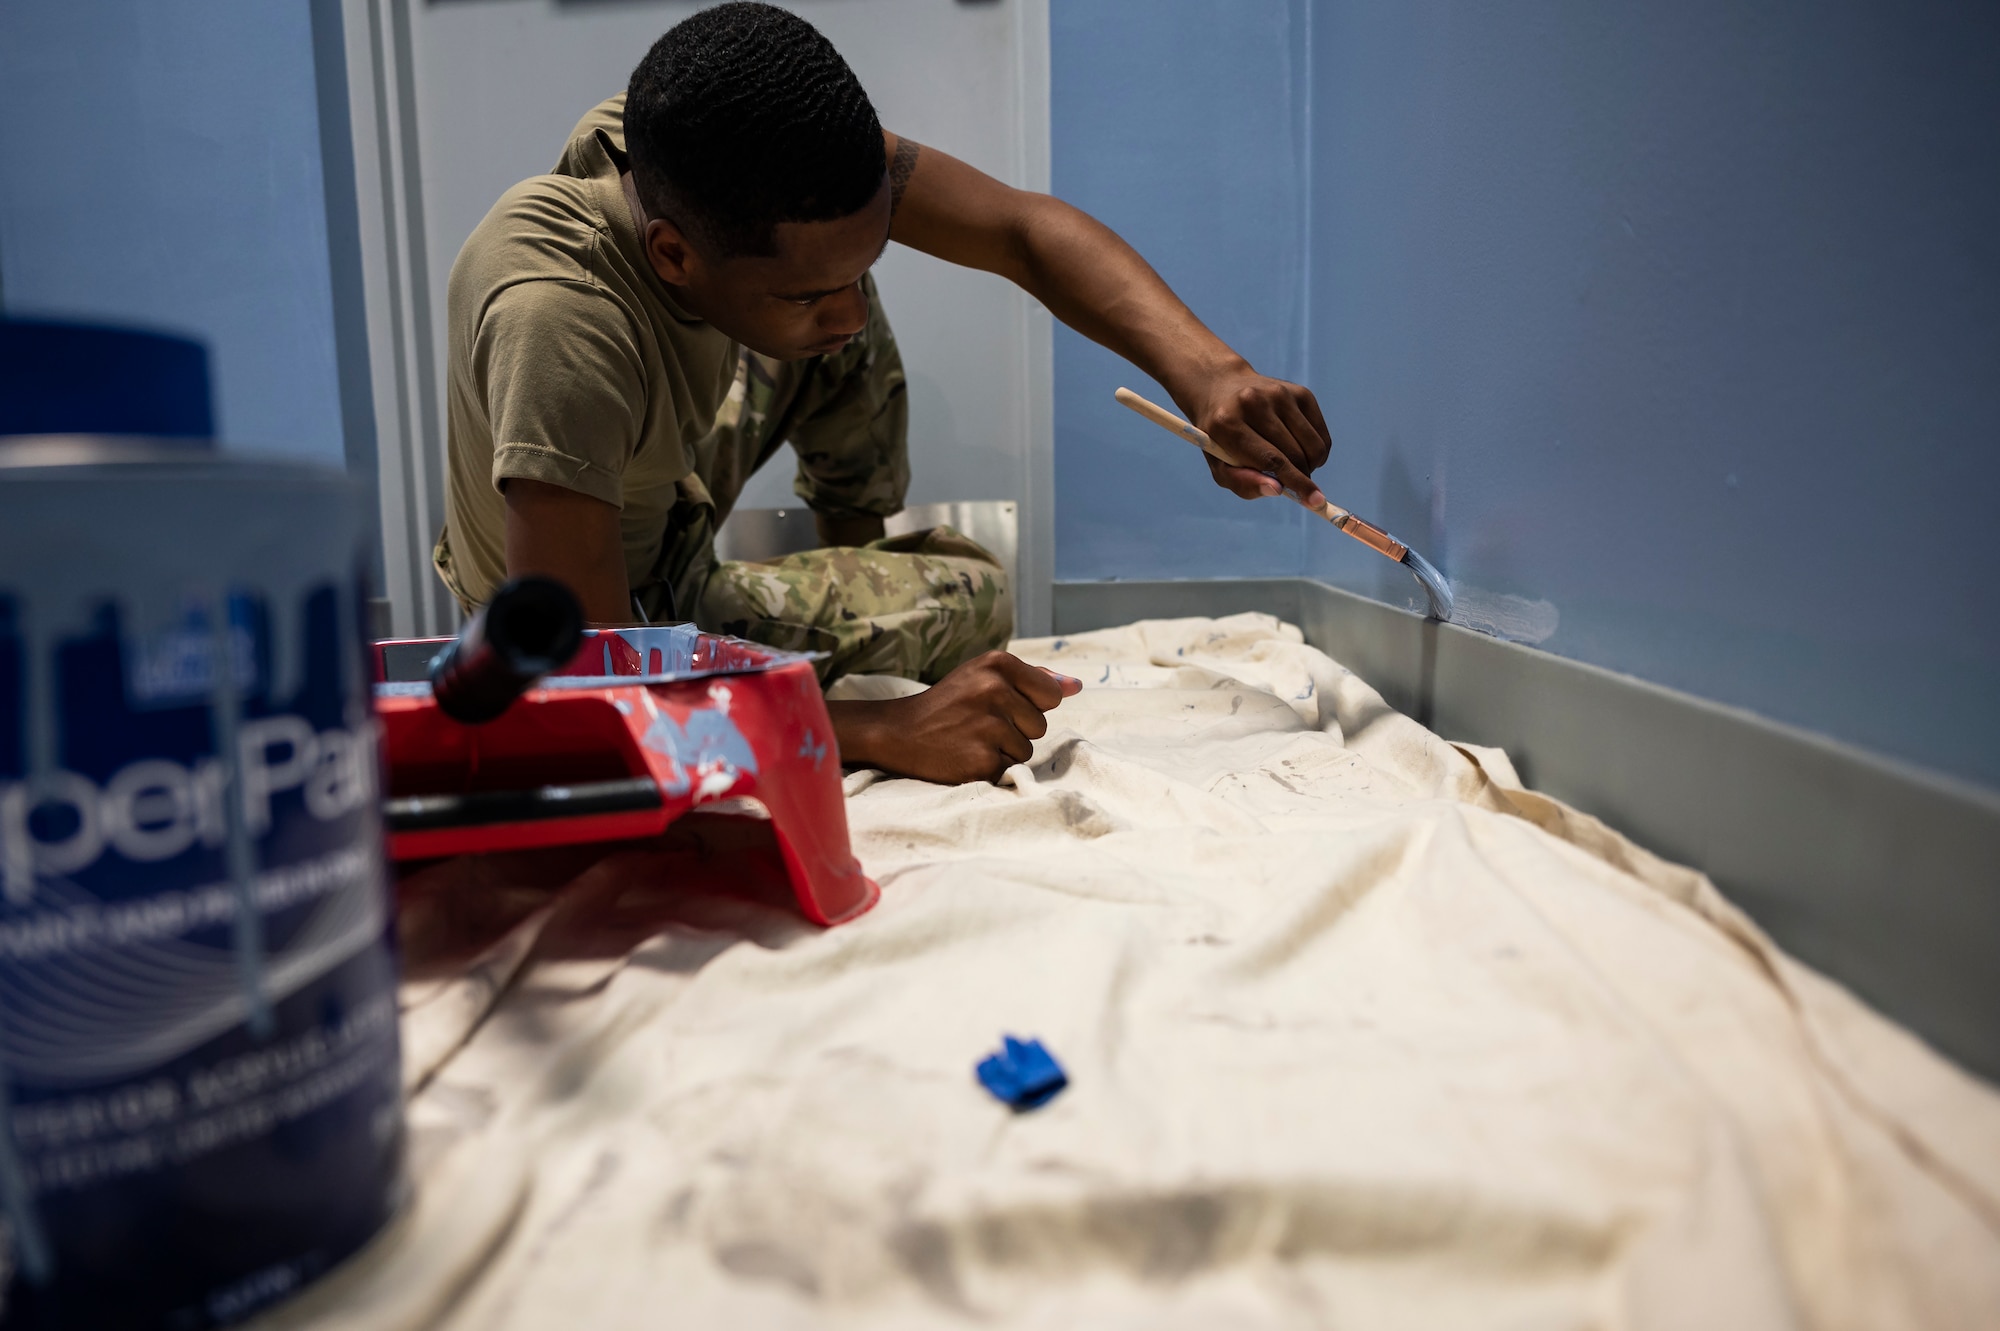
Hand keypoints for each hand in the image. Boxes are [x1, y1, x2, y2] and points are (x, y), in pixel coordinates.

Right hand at [828, 651, 1082, 783]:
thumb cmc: (948, 703)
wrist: (899, 732)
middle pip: (1040, 726)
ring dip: (1004, 751)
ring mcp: (988, 726)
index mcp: (998, 663)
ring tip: (971, 739)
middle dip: (1016, 730)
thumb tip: (1075, 686)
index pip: (1051, 695)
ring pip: (1026, 750)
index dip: (1030, 706)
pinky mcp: (982, 760)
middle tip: (978, 724)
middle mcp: (994, 690)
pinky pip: (1009, 770)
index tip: (999, 706)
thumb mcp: (984, 676)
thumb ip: (1032, 679)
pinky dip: (991, 768)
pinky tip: (965, 756)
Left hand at [1182, 368, 1331, 507]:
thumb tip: (1277, 490)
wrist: (1222, 390)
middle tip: (1293, 482)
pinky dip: (1316, 451)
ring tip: (1293, 465)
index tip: (1314, 502)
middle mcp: (1255, 402)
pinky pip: (1321, 435)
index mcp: (1228, 423)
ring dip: (1310, 465)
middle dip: (1301, 477)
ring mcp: (1281, 393)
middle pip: (1295, 454)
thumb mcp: (1220, 466)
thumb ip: (1243, 483)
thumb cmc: (1221, 437)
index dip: (1295, 483)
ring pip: (1313, 446)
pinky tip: (1299, 449)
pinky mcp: (1300, 393)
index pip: (1271, 459)